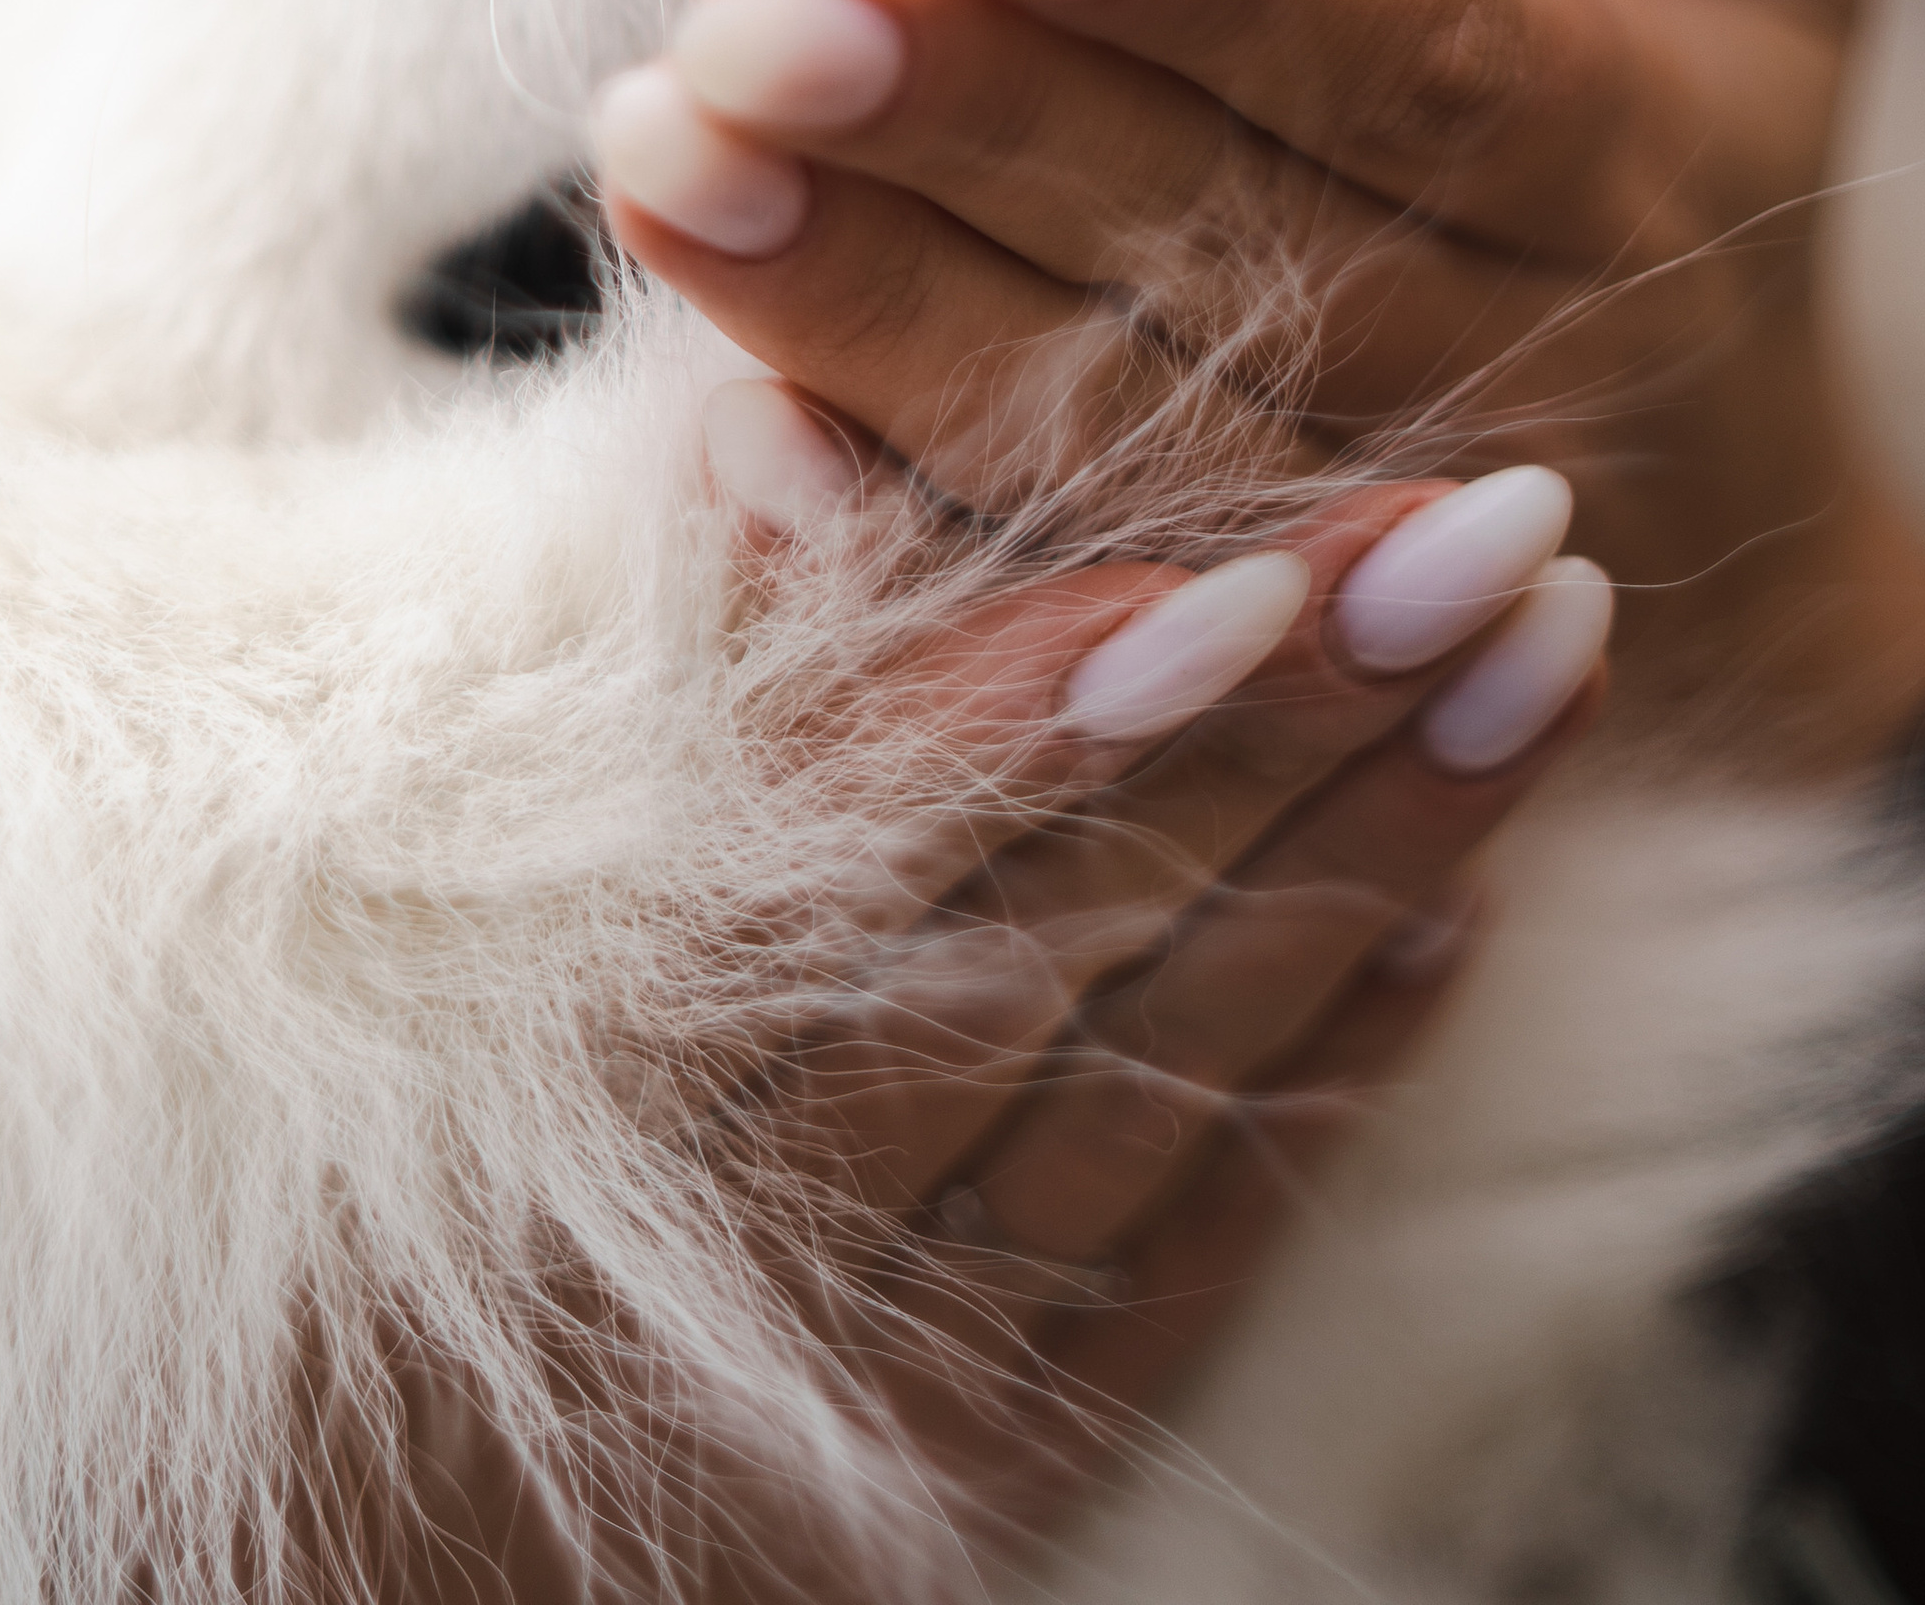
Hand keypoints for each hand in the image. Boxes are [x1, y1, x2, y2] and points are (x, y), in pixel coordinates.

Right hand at [392, 475, 1608, 1601]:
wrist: (391, 1517)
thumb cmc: (386, 1116)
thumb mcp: (442, 891)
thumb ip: (654, 675)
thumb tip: (772, 429)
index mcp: (595, 1055)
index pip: (875, 844)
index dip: (1071, 697)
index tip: (1261, 557)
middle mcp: (754, 1228)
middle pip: (1074, 931)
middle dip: (1301, 726)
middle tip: (1492, 531)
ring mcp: (886, 1363)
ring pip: (1171, 1074)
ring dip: (1374, 858)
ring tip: (1538, 660)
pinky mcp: (981, 1466)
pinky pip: (1188, 1258)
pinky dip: (1324, 1086)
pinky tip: (1452, 922)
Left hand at [595, 0, 1924, 773]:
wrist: (1747, 590)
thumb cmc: (1693, 151)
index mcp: (1622, 146)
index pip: (1417, 37)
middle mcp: (1497, 359)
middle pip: (1216, 230)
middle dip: (972, 117)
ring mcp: (1351, 543)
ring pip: (1096, 428)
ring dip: (861, 299)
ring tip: (658, 148)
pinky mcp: (1220, 662)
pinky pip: (1032, 614)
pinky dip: (872, 536)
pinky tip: (702, 422)